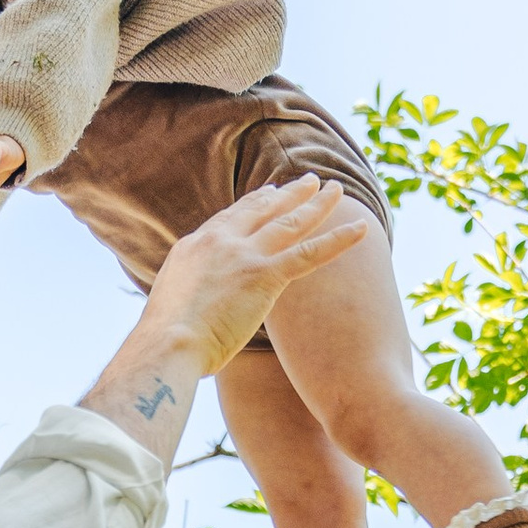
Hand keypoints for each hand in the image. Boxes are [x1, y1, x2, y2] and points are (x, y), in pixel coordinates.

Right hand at [138, 176, 371, 378]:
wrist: (167, 345)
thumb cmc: (164, 343)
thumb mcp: (170, 307)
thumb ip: (190, 297)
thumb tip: (195, 313)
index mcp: (194, 246)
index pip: (230, 218)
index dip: (254, 204)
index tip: (269, 193)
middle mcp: (220, 241)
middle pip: (262, 209)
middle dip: (287, 194)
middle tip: (307, 182)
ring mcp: (243, 255)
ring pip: (289, 222)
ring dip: (316, 204)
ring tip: (335, 190)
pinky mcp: (265, 275)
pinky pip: (311, 253)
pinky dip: (339, 240)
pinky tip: (362, 228)